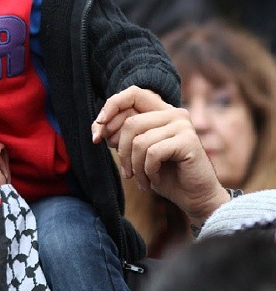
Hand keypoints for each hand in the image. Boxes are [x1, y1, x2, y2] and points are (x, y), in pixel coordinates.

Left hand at [93, 86, 228, 225]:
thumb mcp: (136, 150)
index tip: (98, 131)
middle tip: (126, 172)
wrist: (192, 196)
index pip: (132, 94)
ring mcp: (182, 125)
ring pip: (140, 140)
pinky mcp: (189, 141)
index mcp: (160, 110)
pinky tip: (154, 179)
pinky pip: (152, 153)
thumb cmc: (163, 173)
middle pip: (131, 122)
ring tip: (140, 179)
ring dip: (134, 166)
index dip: (112, 107)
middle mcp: (173, 112)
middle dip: (121, 151)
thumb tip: (98, 126)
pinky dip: (147, 170)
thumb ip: (121, 134)